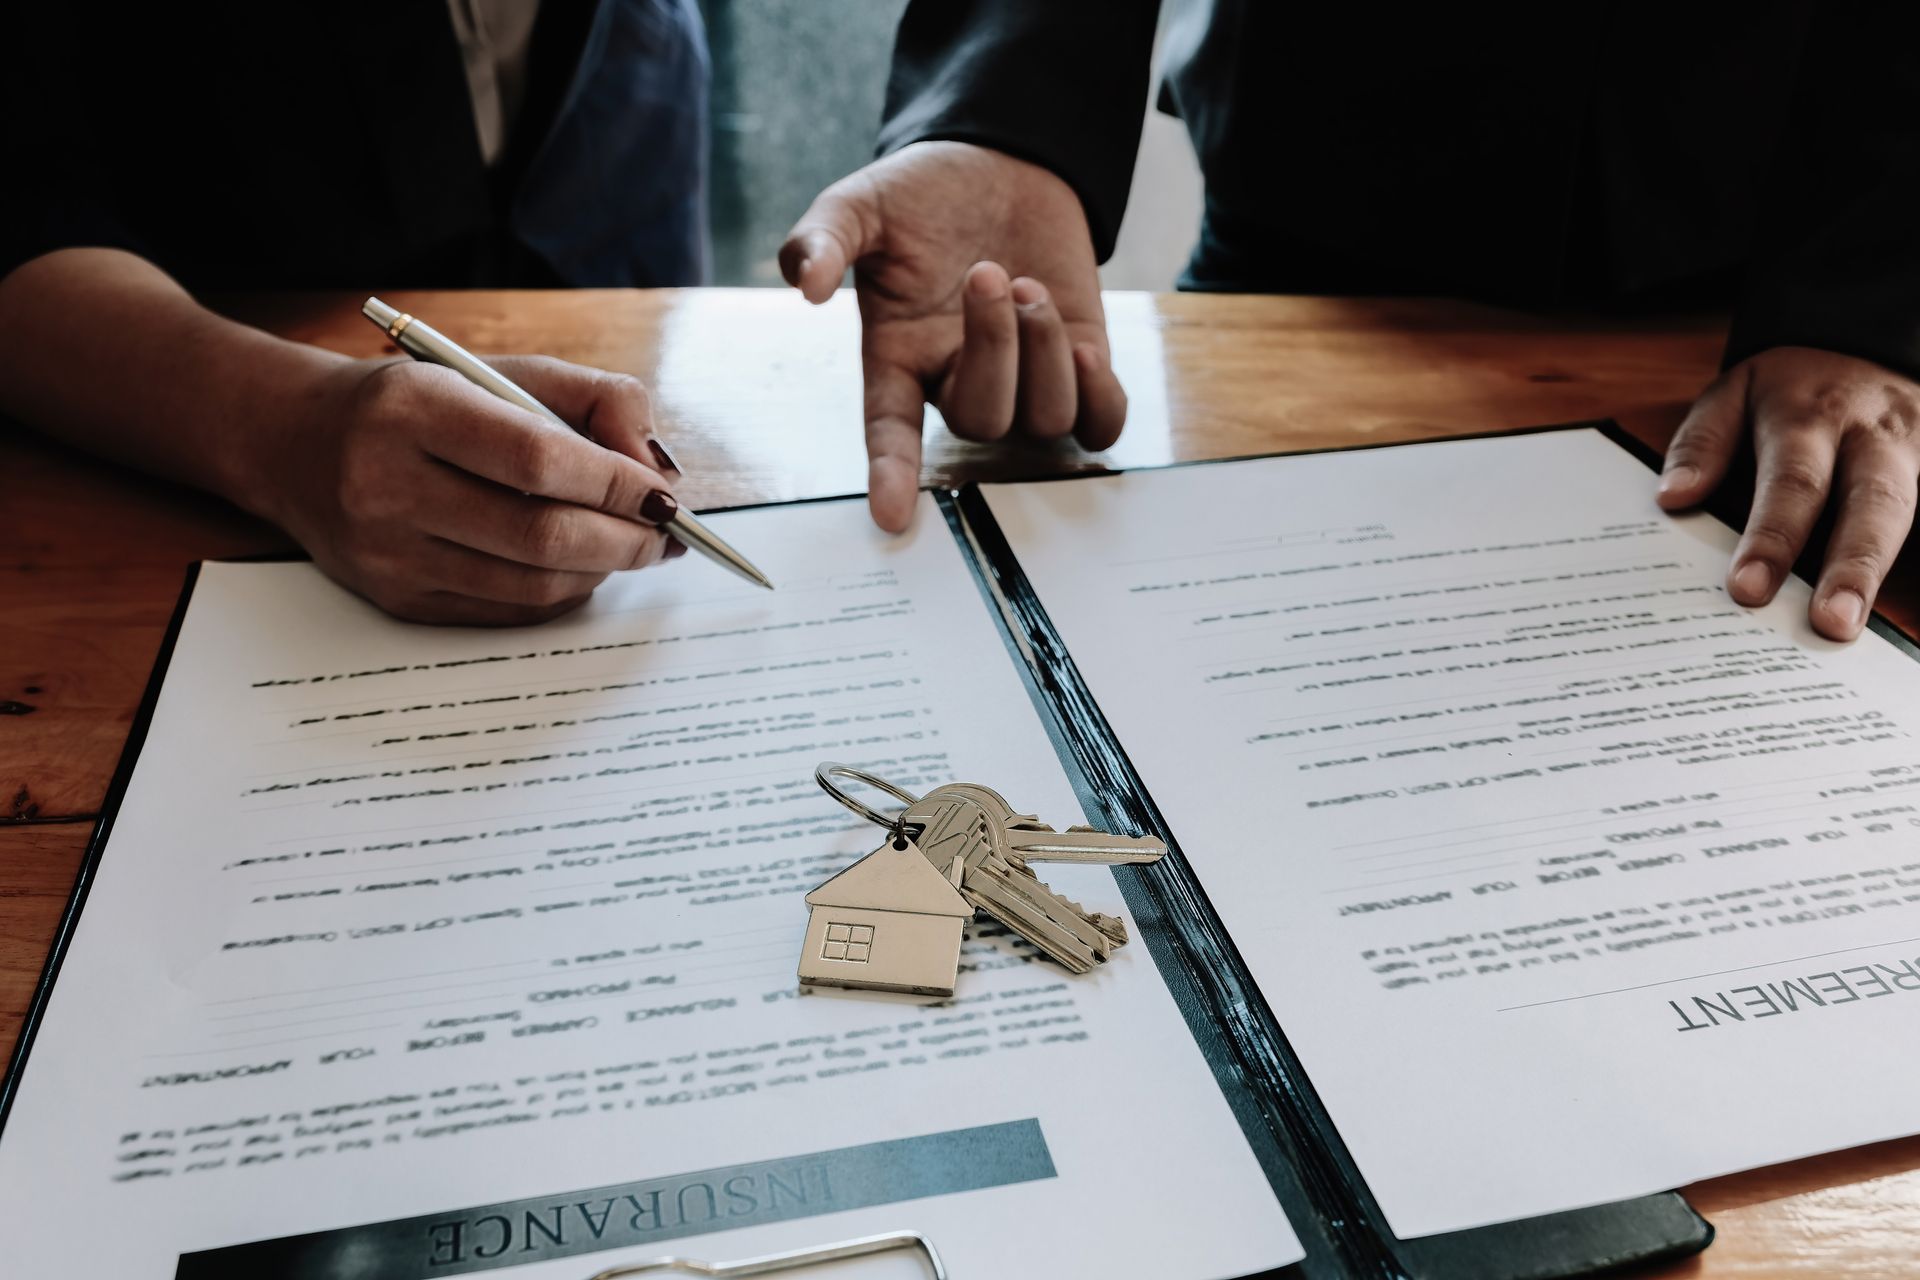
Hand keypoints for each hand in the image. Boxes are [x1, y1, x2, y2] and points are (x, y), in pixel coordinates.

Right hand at [255, 355, 684, 625]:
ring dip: (602, 571)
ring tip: (631, 547)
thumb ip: (594, 400)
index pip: (540, 461)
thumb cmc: (420, 402)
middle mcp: (388, 484)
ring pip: (530, 584)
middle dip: (624, 540)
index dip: (616, 484)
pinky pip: (506, 612)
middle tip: (664, 533)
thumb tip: (658, 468)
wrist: (296, 442)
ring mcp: (387, 552)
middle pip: (541, 535)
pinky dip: (562, 594)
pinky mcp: (395, 598)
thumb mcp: (499, 371)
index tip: (664, 494)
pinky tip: (582, 568)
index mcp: (415, 410)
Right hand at [780, 142, 1127, 530]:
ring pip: (1042, 420)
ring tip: (1030, 284)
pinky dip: (1099, 397)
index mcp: (899, 358)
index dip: (891, 474)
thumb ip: (824, 238)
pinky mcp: (1079, 364)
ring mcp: (1022, 379)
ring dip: (1045, 353)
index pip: (891, 432)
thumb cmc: (923, 192)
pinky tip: (1085, 348)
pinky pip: (1099, 422)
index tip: (889, 515)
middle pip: (982, 421)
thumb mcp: (861, 204)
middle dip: (994, 349)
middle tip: (989, 271)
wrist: (1002, 159)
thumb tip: (806, 283)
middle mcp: (958, 380)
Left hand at [1658, 346, 1919, 639]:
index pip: (1792, 480)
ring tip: (1850, 628)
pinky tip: (1877, 611)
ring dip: (1878, 573)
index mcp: (1809, 417)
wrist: (1865, 342)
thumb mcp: (1734, 390)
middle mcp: (1869, 437)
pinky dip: (1902, 567)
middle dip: (1850, 566)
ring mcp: (1912, 454)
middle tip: (1828, 624)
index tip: (1747, 589)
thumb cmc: (1787, 386)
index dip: (1772, 536)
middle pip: (1871, 502)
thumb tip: (1672, 496)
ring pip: (1904, 514)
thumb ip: (1703, 440)